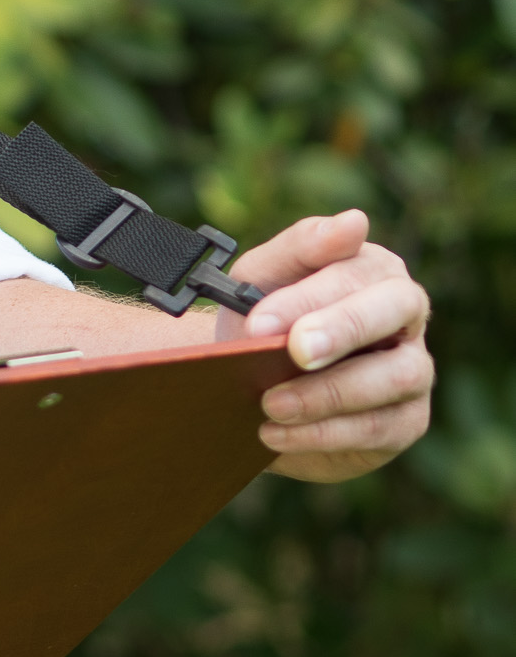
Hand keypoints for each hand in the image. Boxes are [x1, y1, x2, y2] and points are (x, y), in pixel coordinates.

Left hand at [221, 210, 432, 482]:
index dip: (308, 295)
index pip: (355, 269)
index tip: (262, 320)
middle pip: (397, 308)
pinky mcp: (405, 421)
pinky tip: (276, 433)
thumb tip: (355, 222)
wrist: (244, 388)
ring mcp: (412, 368)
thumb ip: (298, 248)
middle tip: (294, 351)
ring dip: (329, 393)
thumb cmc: (262, 323)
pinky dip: (323, 433)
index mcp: (372, 269)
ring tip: (271, 404)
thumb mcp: (260, 280)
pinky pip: (378, 428)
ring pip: (397, 375)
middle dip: (344, 328)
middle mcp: (404, 314)